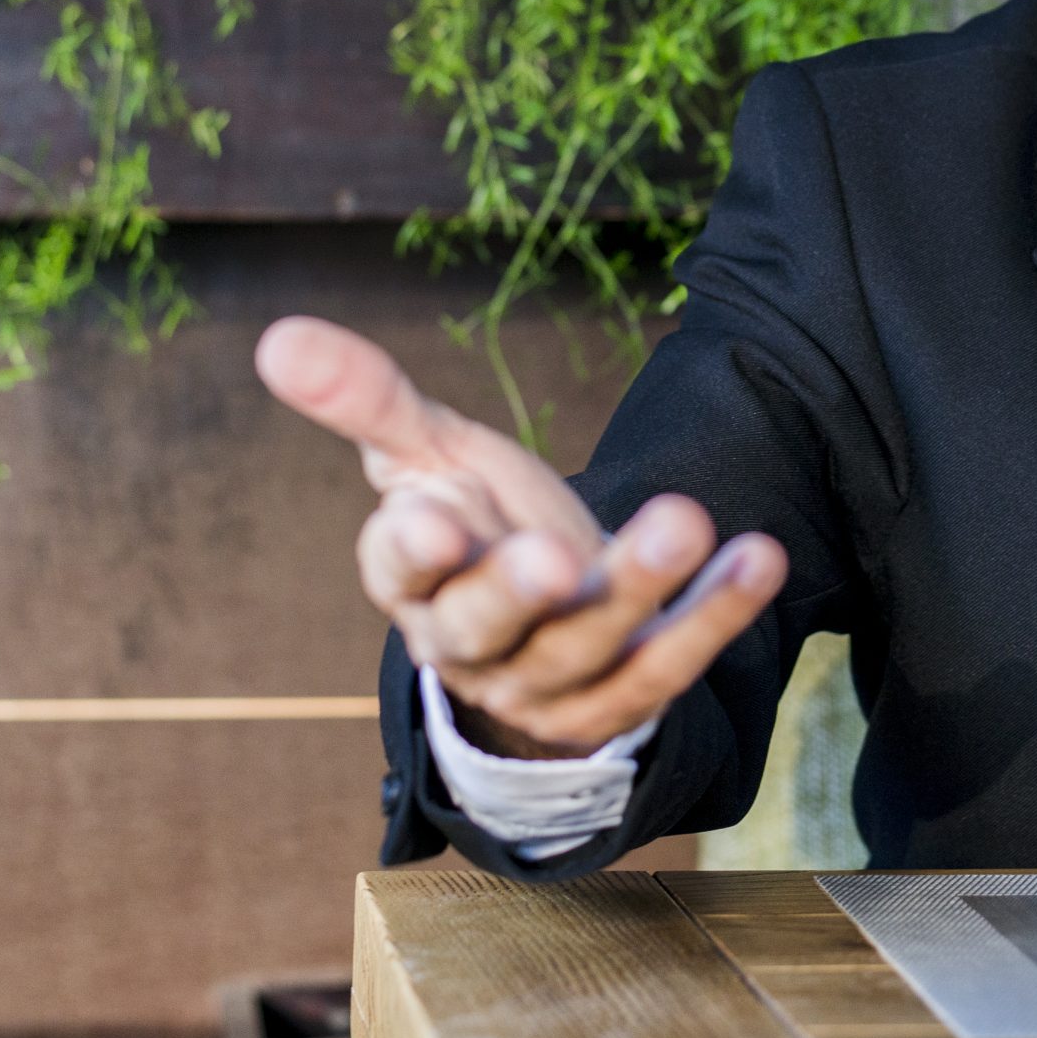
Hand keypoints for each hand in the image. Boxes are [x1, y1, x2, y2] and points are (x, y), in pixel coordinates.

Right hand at [255, 314, 787, 758]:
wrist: (546, 613)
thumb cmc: (474, 520)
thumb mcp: (426, 455)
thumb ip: (367, 401)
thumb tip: (278, 338)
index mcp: (410, 582)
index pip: (400, 573)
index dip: (414, 552)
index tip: (435, 518)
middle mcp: (471, 643)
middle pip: (487, 626)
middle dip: (518, 591)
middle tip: (554, 557)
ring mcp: (548, 680)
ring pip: (588, 646)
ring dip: (638, 587)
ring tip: (686, 520)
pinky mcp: (621, 699)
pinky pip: (668, 666)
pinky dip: (713, 617)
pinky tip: (758, 558)